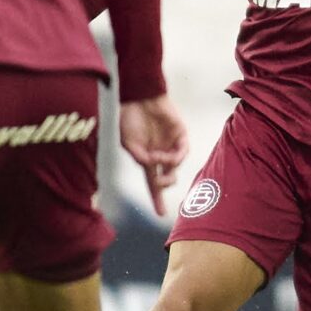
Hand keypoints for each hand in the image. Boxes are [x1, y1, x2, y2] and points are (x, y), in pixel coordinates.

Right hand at [119, 94, 189, 216]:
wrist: (139, 96)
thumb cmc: (129, 118)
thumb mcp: (127, 142)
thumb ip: (139, 157)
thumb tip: (151, 167)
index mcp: (147, 158)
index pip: (153, 183)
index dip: (157, 199)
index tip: (160, 215)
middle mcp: (160, 154)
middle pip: (168, 178)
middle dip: (164, 185)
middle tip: (159, 182)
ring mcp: (171, 144)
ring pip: (176, 166)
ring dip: (166, 168)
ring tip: (154, 158)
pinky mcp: (180, 134)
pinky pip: (183, 152)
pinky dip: (174, 158)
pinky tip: (164, 156)